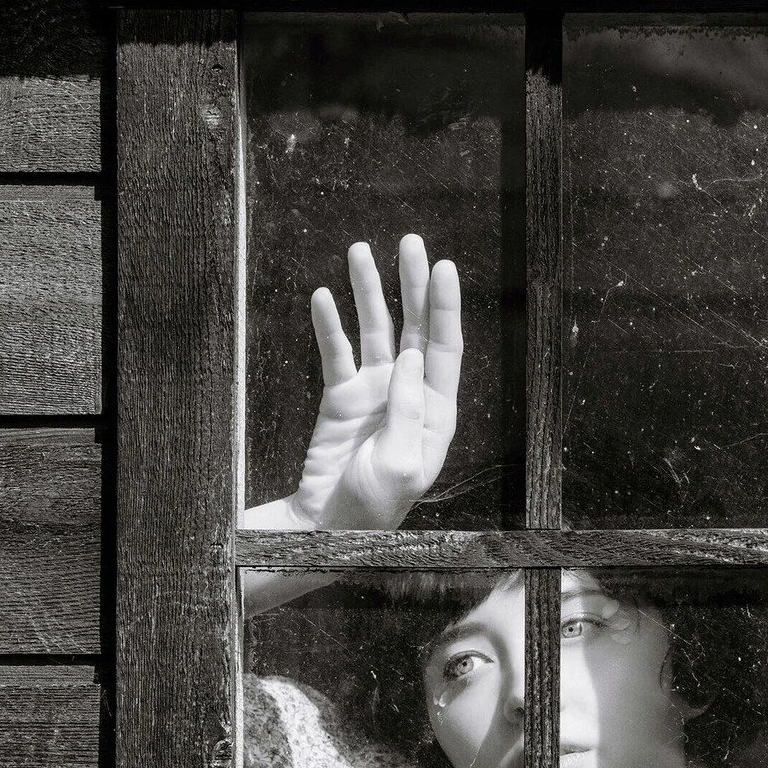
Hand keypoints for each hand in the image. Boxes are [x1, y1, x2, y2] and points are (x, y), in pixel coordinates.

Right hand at [288, 234, 461, 532]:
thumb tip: (409, 357)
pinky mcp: (341, 396)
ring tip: (359, 252)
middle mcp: (409, 392)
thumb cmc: (375, 505)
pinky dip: (330, 324)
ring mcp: (374, 391)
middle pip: (414, 327)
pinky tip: (322, 296)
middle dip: (412, 284)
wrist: (328, 524)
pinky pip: (336, 352)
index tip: (443, 267)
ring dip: (368, 292)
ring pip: (374, 330)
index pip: (444, 348)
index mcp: (435, 411)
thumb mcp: (402, 464)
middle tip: (409, 243)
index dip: (444, 307)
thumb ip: (408, 410)